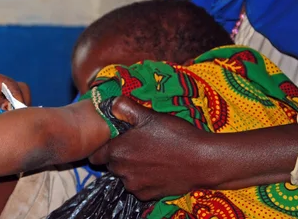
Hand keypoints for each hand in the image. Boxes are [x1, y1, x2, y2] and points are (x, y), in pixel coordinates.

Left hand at [91, 97, 297, 200]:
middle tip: (134, 144)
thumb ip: (125, 108)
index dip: (103, 145)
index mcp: (118, 151)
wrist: (202, 160)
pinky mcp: (148, 195)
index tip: (113, 139)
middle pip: (110, 165)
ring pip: (124, 176)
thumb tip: (111, 101)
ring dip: (130, 168)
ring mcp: (135, 186)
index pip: (95, 154)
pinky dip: (143, 179)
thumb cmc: (175, 135)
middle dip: (118, 155)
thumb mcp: (149, 115)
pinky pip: (138, 187)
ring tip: (149, 154)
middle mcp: (122, 172)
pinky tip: (156, 167)